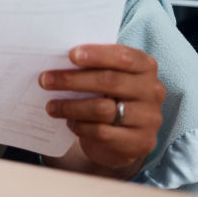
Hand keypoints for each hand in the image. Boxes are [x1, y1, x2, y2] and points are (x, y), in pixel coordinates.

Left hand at [40, 44, 165, 176]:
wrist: (123, 137)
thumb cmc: (110, 96)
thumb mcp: (108, 78)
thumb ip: (94, 67)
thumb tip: (58, 59)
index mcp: (146, 67)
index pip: (124, 56)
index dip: (97, 54)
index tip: (71, 55)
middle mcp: (153, 91)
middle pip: (109, 81)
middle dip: (72, 80)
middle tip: (45, 80)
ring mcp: (149, 118)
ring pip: (103, 109)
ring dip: (71, 106)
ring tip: (51, 106)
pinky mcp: (140, 142)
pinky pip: (103, 132)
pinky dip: (80, 126)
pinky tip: (69, 122)